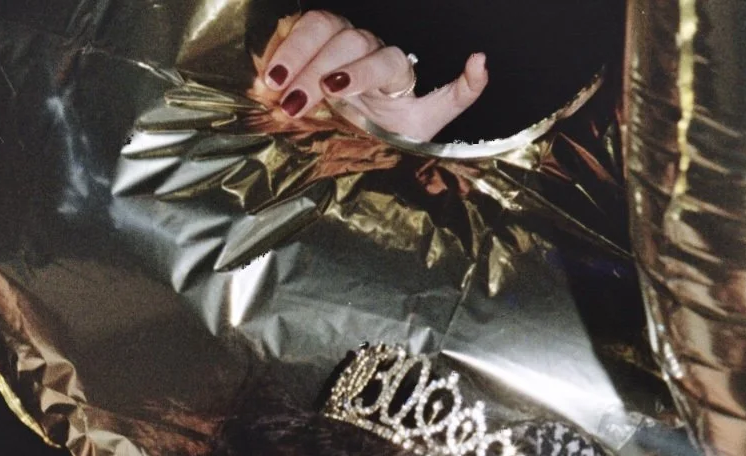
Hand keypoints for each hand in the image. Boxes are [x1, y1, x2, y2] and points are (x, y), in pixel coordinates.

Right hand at [253, 10, 486, 144]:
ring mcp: (335, 42)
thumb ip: (458, 95)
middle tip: (294, 102)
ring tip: (272, 84)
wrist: (363, 139)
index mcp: (393, 68)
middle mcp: (364, 47)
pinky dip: (278, 48)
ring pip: (318, 27)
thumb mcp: (428, 124)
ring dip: (294, 54)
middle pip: (343, 40)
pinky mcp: (309, 43)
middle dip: (315, 69)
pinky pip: (294, 29)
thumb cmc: (394, 133)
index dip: (357, 71)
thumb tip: (481, 60)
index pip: (380, 59)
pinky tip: (265, 75)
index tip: (333, 89)